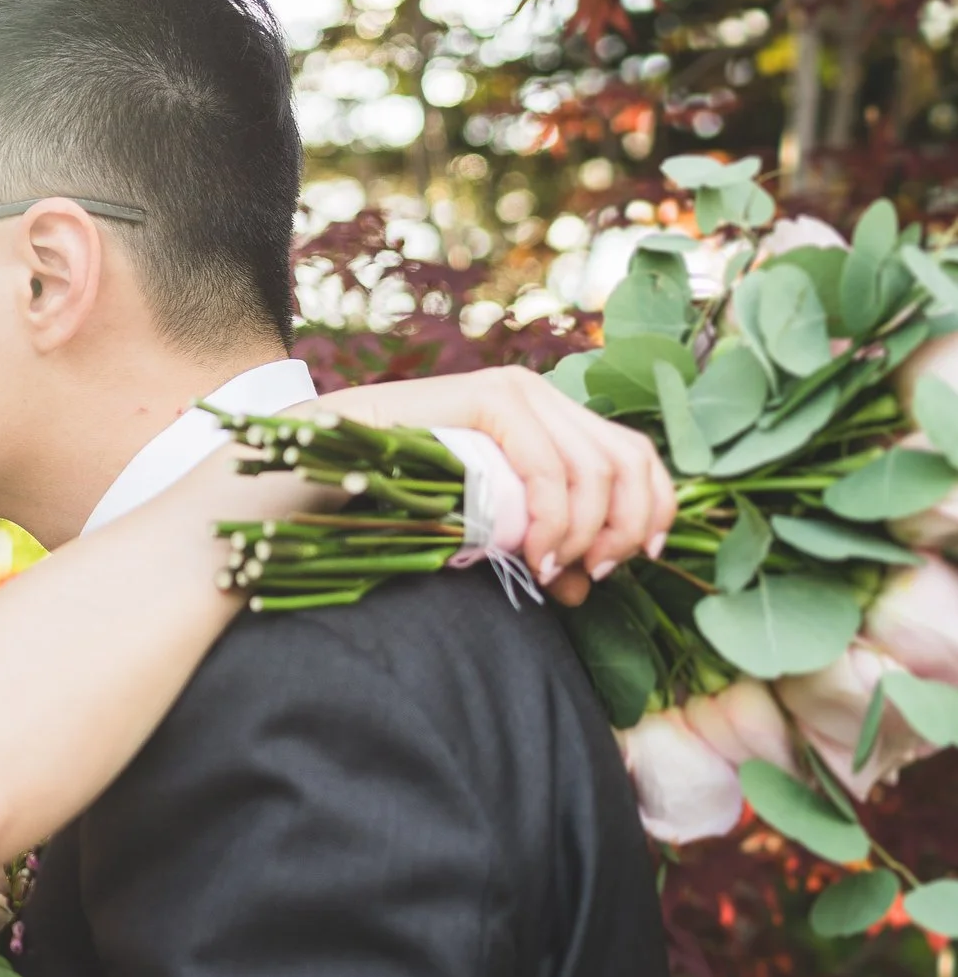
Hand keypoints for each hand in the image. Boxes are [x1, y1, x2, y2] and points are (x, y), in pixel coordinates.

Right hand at [304, 367, 674, 606]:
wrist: (322, 466)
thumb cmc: (396, 495)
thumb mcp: (489, 525)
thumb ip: (542, 545)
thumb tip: (586, 585)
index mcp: (548, 415)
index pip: (635, 453)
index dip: (654, 507)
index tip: (636, 560)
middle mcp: (542, 394)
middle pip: (630, 460)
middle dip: (624, 527)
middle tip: (593, 574)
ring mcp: (517, 391)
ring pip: (597, 470)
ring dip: (586, 534)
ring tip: (552, 572)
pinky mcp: (490, 400)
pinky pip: (549, 470)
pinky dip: (554, 522)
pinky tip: (534, 556)